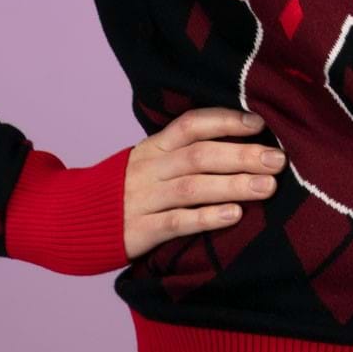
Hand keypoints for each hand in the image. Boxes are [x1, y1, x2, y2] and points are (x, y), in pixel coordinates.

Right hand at [123, 106, 286, 260]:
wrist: (74, 221)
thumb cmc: (128, 191)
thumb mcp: (150, 164)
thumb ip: (184, 154)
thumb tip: (243, 143)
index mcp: (154, 148)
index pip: (190, 125)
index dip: (225, 121)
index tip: (259, 124)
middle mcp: (149, 169)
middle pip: (199, 156)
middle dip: (242, 155)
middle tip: (278, 160)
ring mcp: (144, 199)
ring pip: (192, 187)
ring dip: (234, 185)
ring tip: (268, 187)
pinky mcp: (141, 230)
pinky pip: (177, 222)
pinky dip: (208, 217)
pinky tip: (235, 215)